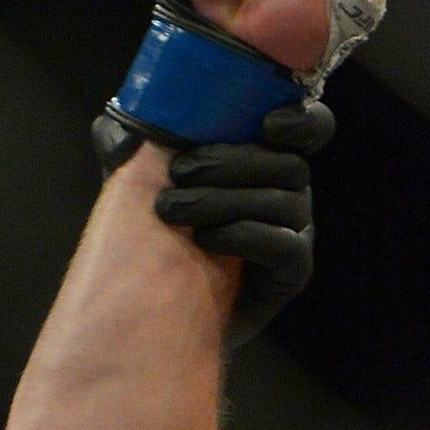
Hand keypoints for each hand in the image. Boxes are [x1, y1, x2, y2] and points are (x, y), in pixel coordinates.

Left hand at [150, 98, 335, 343]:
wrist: (160, 308)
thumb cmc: (156, 235)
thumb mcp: (137, 182)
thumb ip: (130, 147)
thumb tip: (120, 129)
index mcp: (265, 159)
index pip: (309, 129)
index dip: (301, 121)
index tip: (267, 124)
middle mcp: (290, 193)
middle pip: (289, 164)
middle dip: (230, 163)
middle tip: (177, 173)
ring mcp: (296, 233)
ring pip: (283, 201)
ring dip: (223, 200)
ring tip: (172, 211)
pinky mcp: (292, 272)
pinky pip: (283, 245)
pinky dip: (243, 236)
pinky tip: (204, 240)